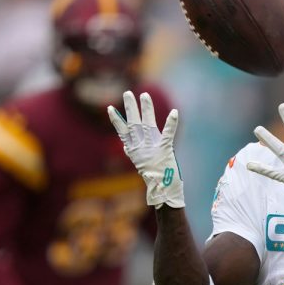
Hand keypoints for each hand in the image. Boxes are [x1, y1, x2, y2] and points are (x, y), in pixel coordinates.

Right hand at [108, 91, 184, 208]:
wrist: (163, 191)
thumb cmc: (154, 178)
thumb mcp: (141, 164)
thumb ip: (134, 152)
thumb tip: (126, 146)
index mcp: (135, 151)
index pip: (123, 133)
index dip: (116, 120)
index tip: (109, 108)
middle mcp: (141, 148)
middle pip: (134, 124)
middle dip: (130, 108)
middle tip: (127, 93)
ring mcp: (152, 148)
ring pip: (147, 124)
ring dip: (146, 109)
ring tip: (144, 95)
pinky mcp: (165, 150)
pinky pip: (168, 134)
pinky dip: (171, 123)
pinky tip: (174, 113)